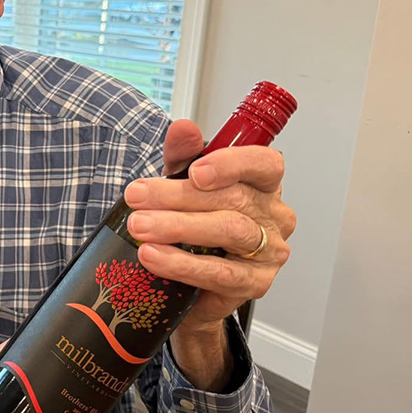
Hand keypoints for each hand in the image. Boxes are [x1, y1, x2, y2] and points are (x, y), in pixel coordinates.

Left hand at [125, 119, 296, 332]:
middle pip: (234, 198)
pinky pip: (220, 272)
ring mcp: (268, 252)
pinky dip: (181, 263)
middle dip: (178, 195)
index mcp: (262, 184)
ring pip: (229, 232)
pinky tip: (153, 256)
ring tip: (140, 226)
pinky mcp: (254, 284)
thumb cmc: (194, 224)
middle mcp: (273, 216)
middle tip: (137, 196)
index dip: (232, 164)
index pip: (265, 163)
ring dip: (178, 226)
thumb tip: (183, 128)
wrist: (189, 281)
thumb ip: (183, 155)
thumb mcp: (182, 183)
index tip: (195, 171)